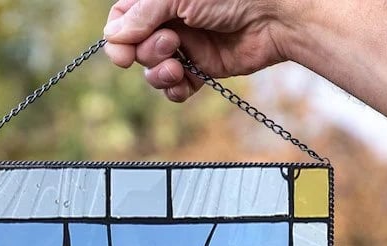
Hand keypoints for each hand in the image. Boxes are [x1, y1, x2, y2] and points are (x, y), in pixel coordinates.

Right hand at [103, 0, 298, 101]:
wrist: (274, 16)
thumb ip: (142, 14)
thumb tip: (113, 37)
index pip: (122, 18)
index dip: (117, 38)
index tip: (122, 54)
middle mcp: (169, 20)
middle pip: (135, 47)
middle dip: (146, 52)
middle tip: (170, 43)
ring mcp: (185, 45)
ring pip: (152, 71)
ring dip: (159, 74)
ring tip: (178, 67)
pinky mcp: (200, 69)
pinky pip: (175, 89)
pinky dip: (175, 91)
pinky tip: (185, 84)